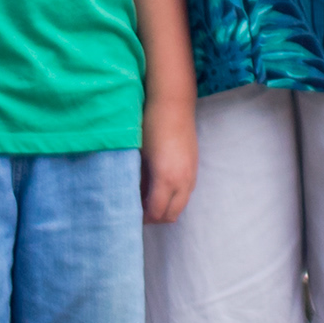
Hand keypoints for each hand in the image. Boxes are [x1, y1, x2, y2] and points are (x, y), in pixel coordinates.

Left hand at [141, 108, 197, 224]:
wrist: (173, 104)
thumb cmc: (150, 126)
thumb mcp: (139, 156)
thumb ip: (137, 180)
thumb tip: (132, 197)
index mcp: (166, 178)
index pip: (155, 213)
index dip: (141, 218)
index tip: (129, 214)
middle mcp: (182, 181)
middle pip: (170, 216)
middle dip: (154, 218)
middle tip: (137, 211)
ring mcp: (191, 175)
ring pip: (180, 206)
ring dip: (165, 209)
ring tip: (147, 199)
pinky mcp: (194, 169)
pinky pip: (185, 194)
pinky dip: (173, 198)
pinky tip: (159, 187)